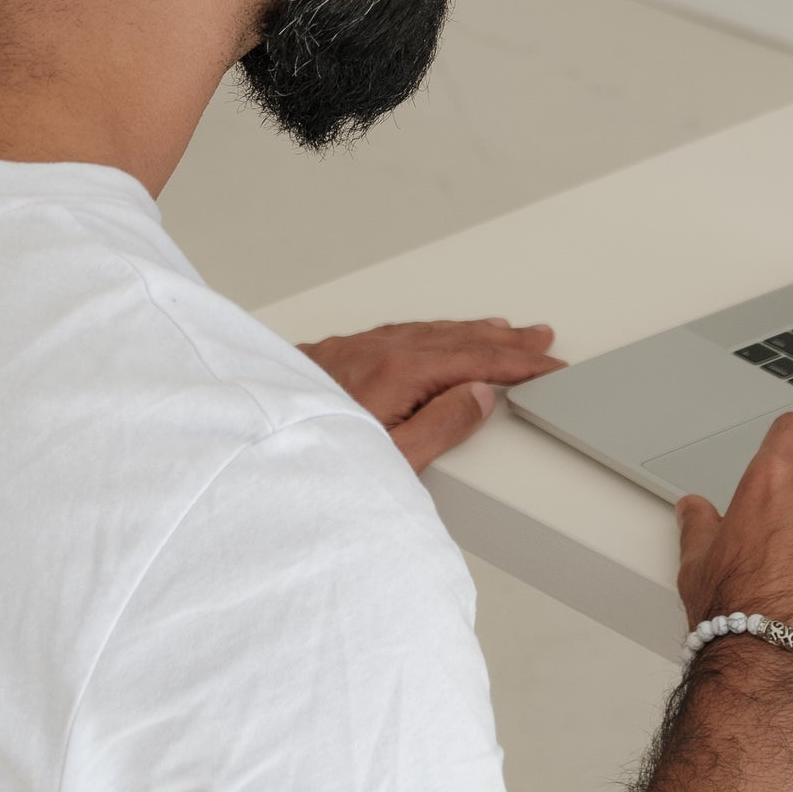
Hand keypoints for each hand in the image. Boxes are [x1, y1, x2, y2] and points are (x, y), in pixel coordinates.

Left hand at [299, 317, 564, 474]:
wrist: (242, 446)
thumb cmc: (311, 460)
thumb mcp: (391, 459)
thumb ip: (441, 426)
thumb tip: (480, 394)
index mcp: (399, 372)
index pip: (477, 361)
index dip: (520, 364)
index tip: (550, 365)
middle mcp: (377, 350)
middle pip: (456, 339)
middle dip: (503, 339)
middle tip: (540, 339)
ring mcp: (354, 349)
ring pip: (426, 331)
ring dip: (468, 331)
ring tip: (498, 331)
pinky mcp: (334, 354)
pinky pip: (398, 332)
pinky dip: (430, 332)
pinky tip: (430, 336)